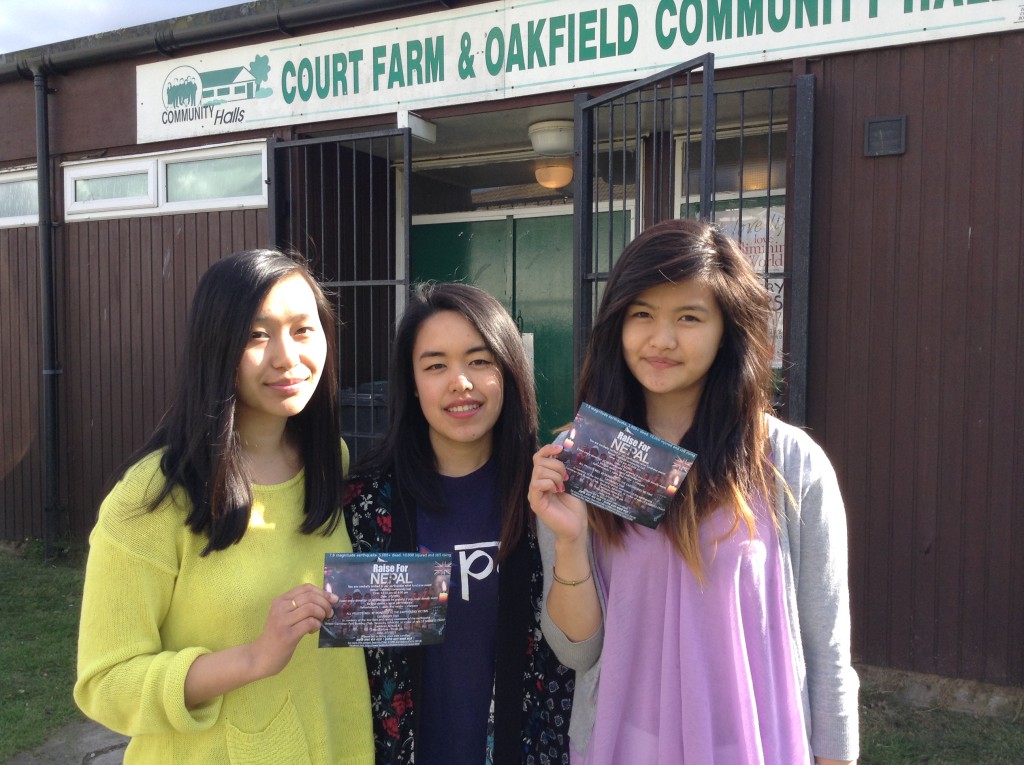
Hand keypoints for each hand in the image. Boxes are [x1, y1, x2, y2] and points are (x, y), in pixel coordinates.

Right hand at [184, 582, 338, 707]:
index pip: (306, 588)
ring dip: (321, 614)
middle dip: (325, 604)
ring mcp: (282, 621)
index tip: (333, 599)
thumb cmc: (275, 636)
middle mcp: (280, 608)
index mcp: (280, 600)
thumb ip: (299, 607)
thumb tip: (326, 600)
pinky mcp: (287, 635)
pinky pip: (309, 623)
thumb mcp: (285, 616)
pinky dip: (316, 625)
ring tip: (320, 622)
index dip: (322, 592)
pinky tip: (312, 631)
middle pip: (310, 597)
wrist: (259, 657)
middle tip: (329, 614)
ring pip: (311, 608)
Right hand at [528, 443, 587, 544]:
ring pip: (539, 471)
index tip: (560, 448)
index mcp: (544, 477)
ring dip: (555, 476)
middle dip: (556, 465)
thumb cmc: (575, 506)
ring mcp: (534, 493)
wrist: (576, 527)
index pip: (538, 457)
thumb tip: (566, 451)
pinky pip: (536, 484)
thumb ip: (565, 469)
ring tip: (563, 486)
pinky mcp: (535, 502)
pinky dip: (549, 484)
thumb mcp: (571, 483)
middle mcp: (536, 484)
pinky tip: (557, 491)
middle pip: (539, 462)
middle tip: (567, 477)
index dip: (547, 449)